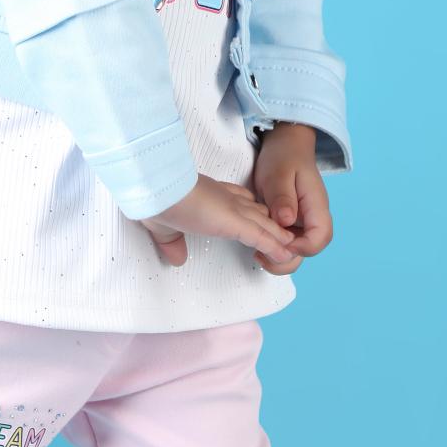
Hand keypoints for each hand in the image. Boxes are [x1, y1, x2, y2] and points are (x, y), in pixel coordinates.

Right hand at [139, 174, 298, 268]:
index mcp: (208, 195)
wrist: (157, 188)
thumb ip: (171, 241)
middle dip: (268, 223)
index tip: (255, 216)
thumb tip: (176, 258)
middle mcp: (223, 199)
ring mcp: (230, 209)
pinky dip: (274, 246)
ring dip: (277, 237)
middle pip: (254, 211)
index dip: (247, 209)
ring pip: (262, 224)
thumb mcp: (161, 225)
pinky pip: (260, 237)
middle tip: (282, 233)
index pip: (235, 200)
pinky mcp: (233, 221)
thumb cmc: (155, 199)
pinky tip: (285, 254)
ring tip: (291, 246)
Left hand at [251, 123, 333, 274]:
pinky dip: (273, 246)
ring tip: (256, 252)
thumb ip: (282, 197)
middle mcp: (312, 217)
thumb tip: (286, 221)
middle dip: (287, 259)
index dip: (302, 248)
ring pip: (297, 249)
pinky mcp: (290, 221)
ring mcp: (302, 220)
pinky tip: (256, 242)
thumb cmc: (283, 156)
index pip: (320, 237)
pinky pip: (286, 240)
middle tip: (261, 255)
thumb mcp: (278, 174)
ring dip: (278, 255)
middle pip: (310, 250)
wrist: (285, 144)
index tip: (278, 243)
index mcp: (316, 205)